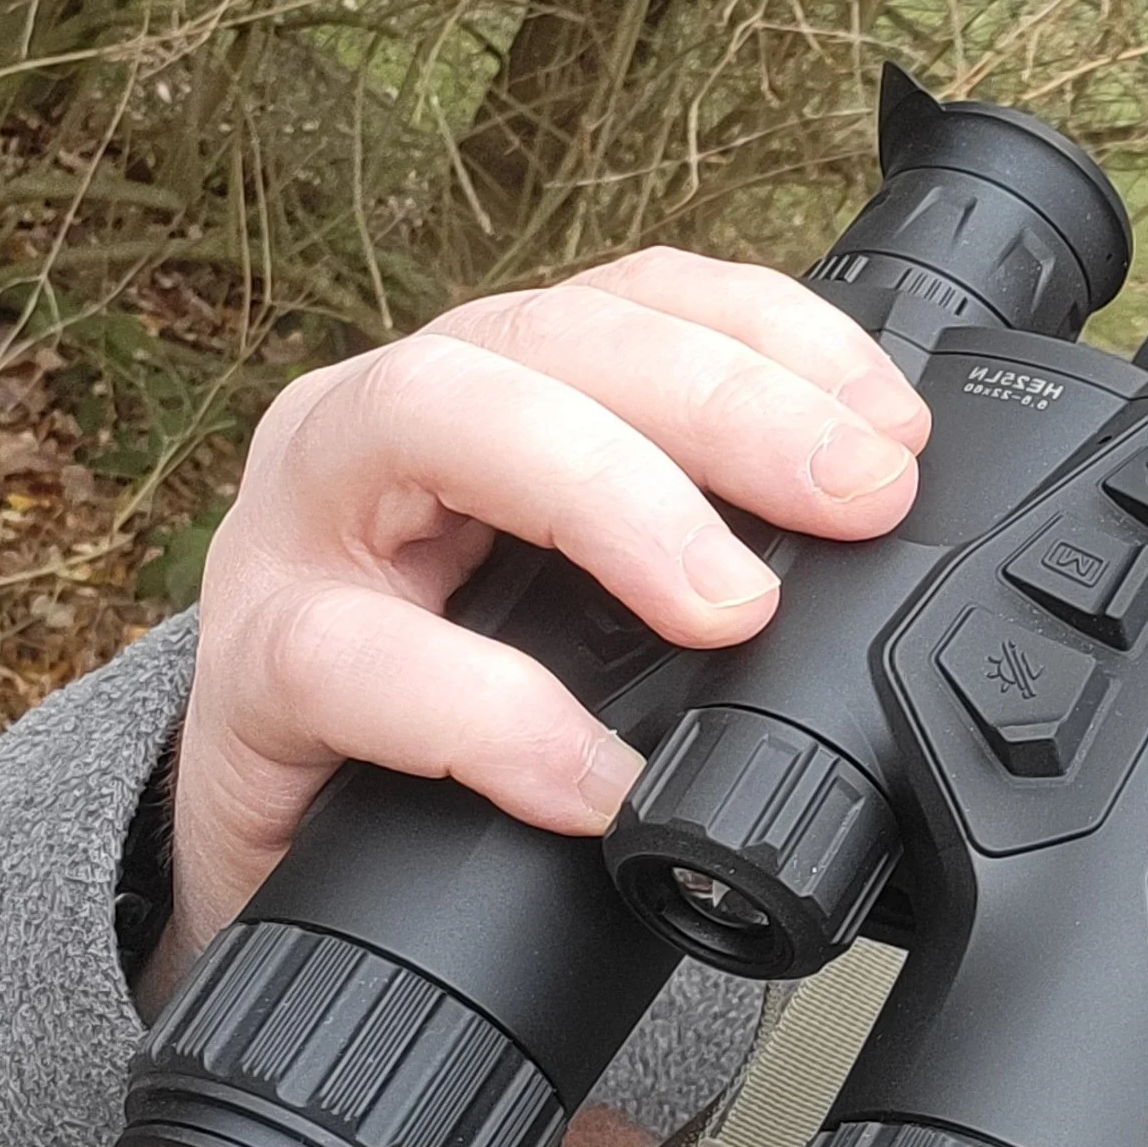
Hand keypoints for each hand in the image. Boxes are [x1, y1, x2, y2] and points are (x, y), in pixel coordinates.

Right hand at [145, 249, 931, 1005]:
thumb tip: (887, 574)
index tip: (897, 431)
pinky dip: (490, 715)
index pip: (644, 295)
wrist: (290, 851)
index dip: (782, 337)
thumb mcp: (598, 618)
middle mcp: (395, 417)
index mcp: (500, 387)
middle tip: (857, 498)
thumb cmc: (460, 705)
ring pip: (433, 412)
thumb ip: (714, 571)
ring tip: (732, 608)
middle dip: (726, 400)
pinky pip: (352, 654)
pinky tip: (593, 779)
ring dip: (607, 493)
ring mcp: (304, 523)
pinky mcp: (250, 664)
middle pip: (557, 334)